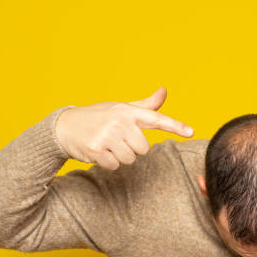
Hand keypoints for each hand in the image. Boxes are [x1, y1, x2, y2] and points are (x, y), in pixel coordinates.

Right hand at [55, 87, 193, 169]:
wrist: (65, 126)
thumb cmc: (98, 117)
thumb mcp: (122, 108)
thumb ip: (145, 106)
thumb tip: (164, 91)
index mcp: (129, 112)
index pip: (157, 119)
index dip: (176, 126)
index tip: (191, 132)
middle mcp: (120, 121)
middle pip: (143, 149)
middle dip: (132, 149)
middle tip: (117, 140)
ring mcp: (107, 135)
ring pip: (130, 159)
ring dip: (119, 157)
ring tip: (107, 145)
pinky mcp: (96, 148)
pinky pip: (114, 165)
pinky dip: (107, 162)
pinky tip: (98, 151)